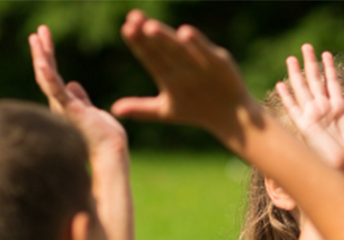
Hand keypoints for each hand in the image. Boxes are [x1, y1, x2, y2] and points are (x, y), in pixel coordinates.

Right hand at [29, 25, 126, 157]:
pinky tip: (41, 61)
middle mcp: (61, 106)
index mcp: (67, 105)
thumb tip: (74, 84)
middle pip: (46, 74)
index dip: (48, 59)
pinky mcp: (71, 110)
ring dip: (42, 56)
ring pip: (47, 78)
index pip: (54, 78)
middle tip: (37, 32)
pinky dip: (48, 76)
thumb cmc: (106, 138)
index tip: (44, 41)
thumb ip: (82, 99)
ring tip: (36, 37)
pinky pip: (56, 90)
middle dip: (42, 52)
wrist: (111, 154)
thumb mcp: (93, 113)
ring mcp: (64, 108)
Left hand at [111, 10, 259, 138]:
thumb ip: (141, 108)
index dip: (137, 43)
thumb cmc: (197, 111)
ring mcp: (200, 62)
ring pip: (179, 49)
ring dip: (166, 38)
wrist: (230, 116)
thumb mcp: (166, 111)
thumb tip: (113, 111)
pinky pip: (205, 51)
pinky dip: (197, 43)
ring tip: (151, 27)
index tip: (126, 28)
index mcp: (167, 73)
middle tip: (133, 18)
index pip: (149, 55)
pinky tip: (185, 33)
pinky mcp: (219, 62)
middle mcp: (181, 64)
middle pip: (161, 48)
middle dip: (147, 35)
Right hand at [276, 44, 343, 175]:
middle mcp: (324, 110)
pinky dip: (286, 97)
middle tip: (307, 46)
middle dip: (311, 64)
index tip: (326, 54)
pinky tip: (280, 85)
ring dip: (297, 74)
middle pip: (316, 82)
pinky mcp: (304, 126)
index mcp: (338, 109)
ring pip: (303, 90)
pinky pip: (293, 108)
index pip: (332, 84)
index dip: (329, 69)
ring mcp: (313, 116)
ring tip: (292, 58)